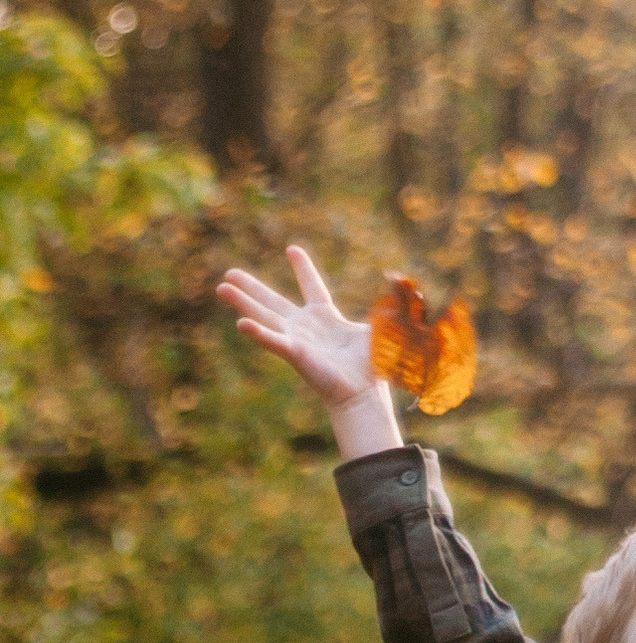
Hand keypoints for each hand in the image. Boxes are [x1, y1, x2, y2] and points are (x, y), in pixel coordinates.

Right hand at [219, 246, 400, 452]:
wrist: (363, 393)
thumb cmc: (371, 367)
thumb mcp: (380, 330)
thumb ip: (389, 309)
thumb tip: (407, 289)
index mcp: (326, 317)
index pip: (312, 287)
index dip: (303, 268)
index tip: (292, 249)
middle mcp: (306, 327)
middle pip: (274, 301)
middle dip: (252, 287)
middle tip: (229, 272)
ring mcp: (297, 339)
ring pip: (264, 316)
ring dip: (243, 302)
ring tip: (221, 287)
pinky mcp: (295, 354)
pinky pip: (273, 341)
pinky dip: (258, 333)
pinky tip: (240, 323)